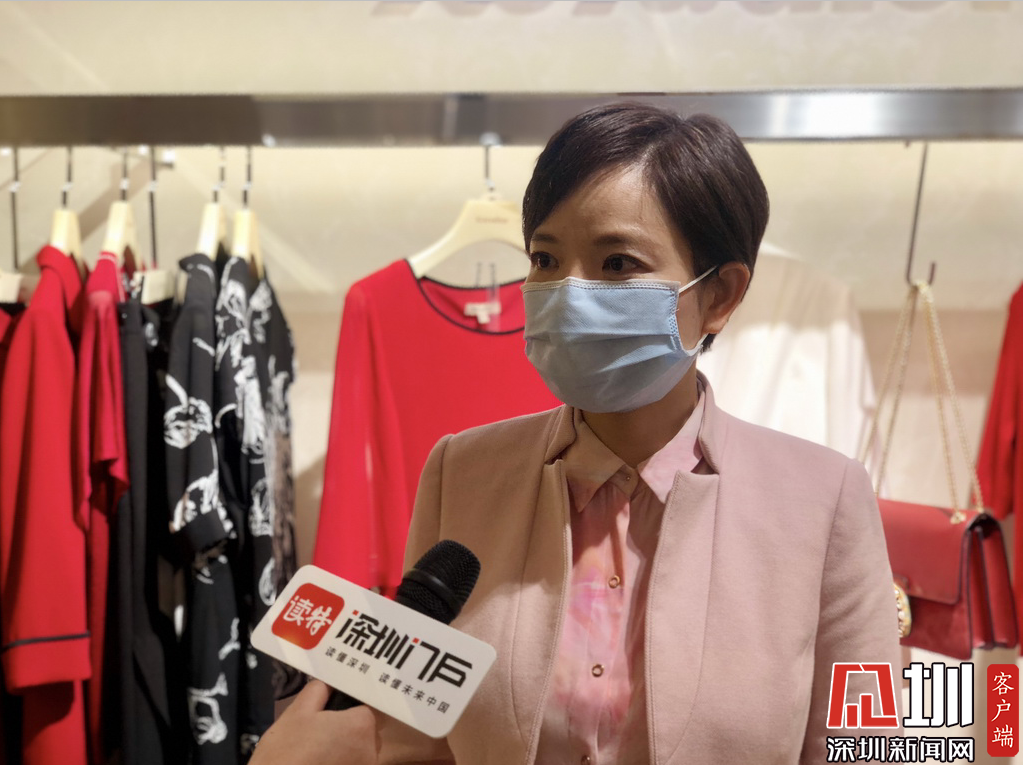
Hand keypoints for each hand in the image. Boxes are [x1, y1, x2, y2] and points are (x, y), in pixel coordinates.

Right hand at [251, 680, 377, 764]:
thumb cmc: (287, 751)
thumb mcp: (297, 712)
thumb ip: (318, 691)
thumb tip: (328, 683)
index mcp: (361, 725)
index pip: (365, 707)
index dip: (348, 707)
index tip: (332, 710)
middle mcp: (371, 750)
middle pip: (365, 731)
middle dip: (347, 728)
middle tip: (319, 730)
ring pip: (359, 751)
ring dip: (344, 748)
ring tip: (316, 749)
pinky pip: (352, 764)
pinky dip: (340, 762)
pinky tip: (319, 762)